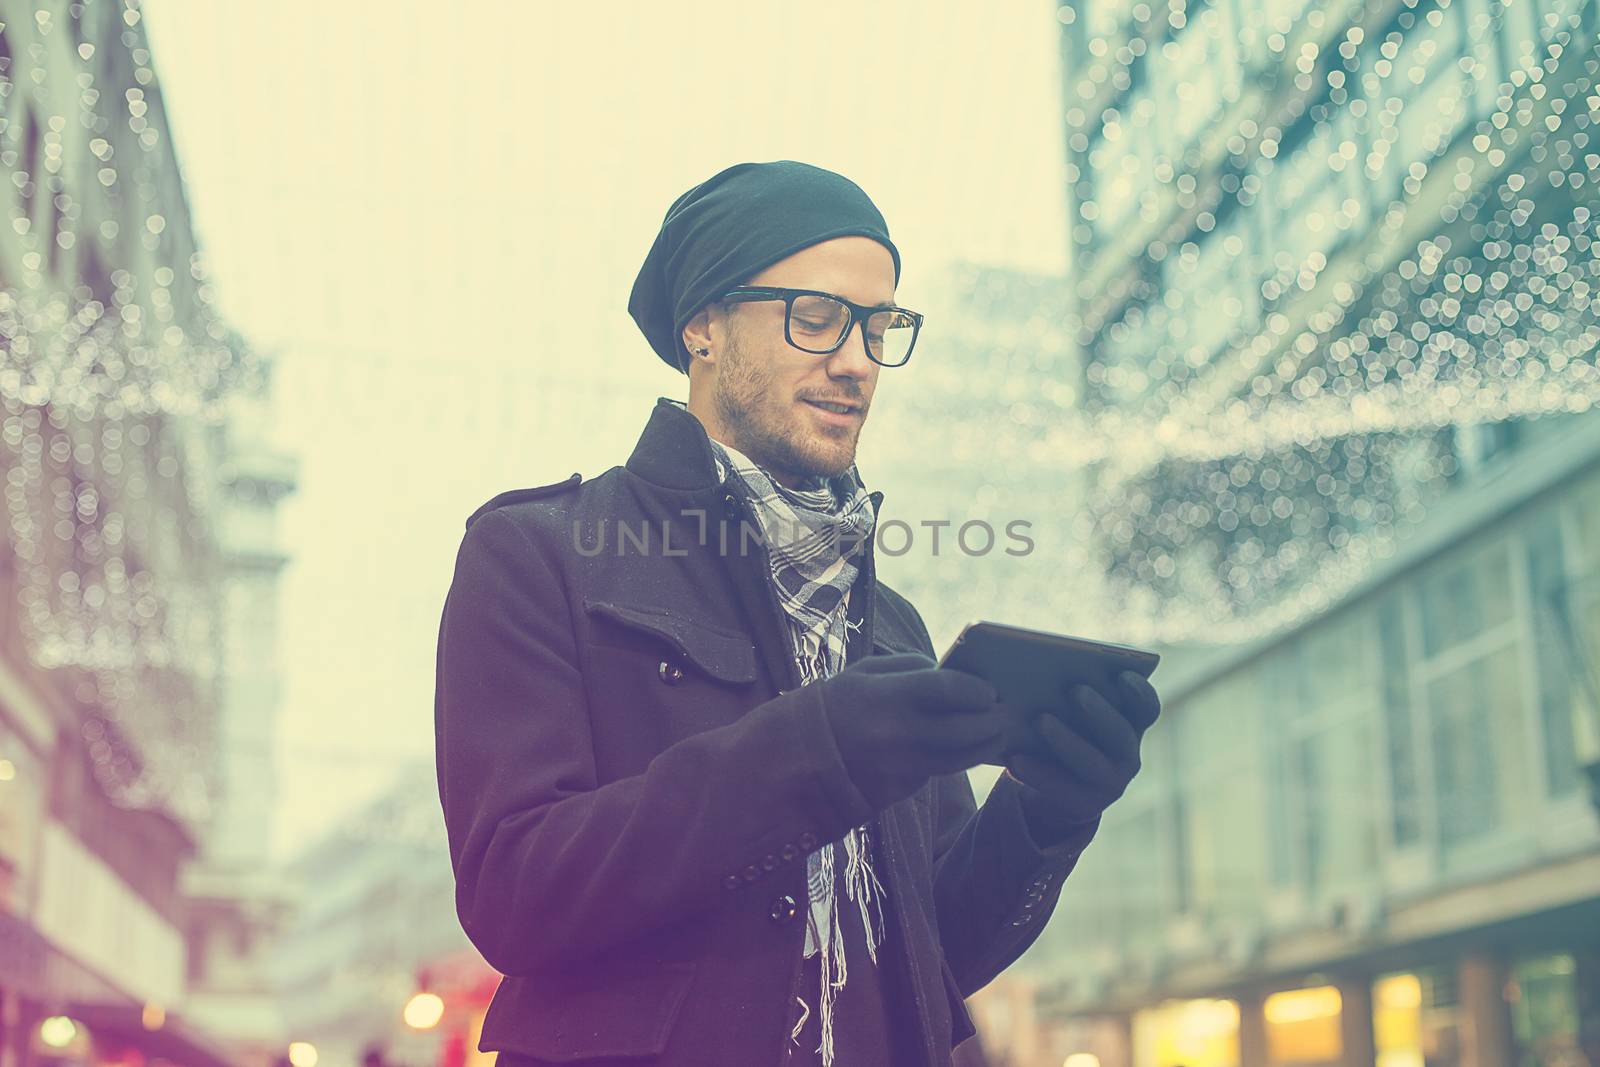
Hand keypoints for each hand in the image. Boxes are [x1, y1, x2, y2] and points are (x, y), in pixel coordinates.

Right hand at [818, 653, 1008, 812]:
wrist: (794, 758)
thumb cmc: (833, 704)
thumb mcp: (863, 672)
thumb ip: (909, 667)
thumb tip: (950, 673)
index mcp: (886, 698)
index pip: (947, 690)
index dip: (976, 690)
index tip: (990, 691)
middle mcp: (897, 735)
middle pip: (962, 730)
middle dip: (990, 722)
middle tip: (1006, 714)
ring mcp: (899, 768)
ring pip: (958, 760)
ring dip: (983, 748)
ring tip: (997, 735)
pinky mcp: (898, 791)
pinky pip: (937, 774)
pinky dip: (955, 762)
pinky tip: (968, 751)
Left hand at [1003, 670, 1161, 841]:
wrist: (1050, 782)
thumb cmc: (1062, 726)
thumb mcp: (1068, 708)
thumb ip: (1067, 690)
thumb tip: (1039, 665)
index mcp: (1130, 724)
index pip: (1146, 708)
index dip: (1139, 692)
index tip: (1122, 674)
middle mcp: (1127, 755)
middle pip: (1120, 733)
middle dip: (1099, 711)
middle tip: (1075, 690)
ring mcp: (1111, 783)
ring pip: (1092, 763)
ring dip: (1067, 740)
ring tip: (1040, 720)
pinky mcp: (1086, 805)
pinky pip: (1063, 790)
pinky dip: (1038, 773)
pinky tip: (1015, 759)